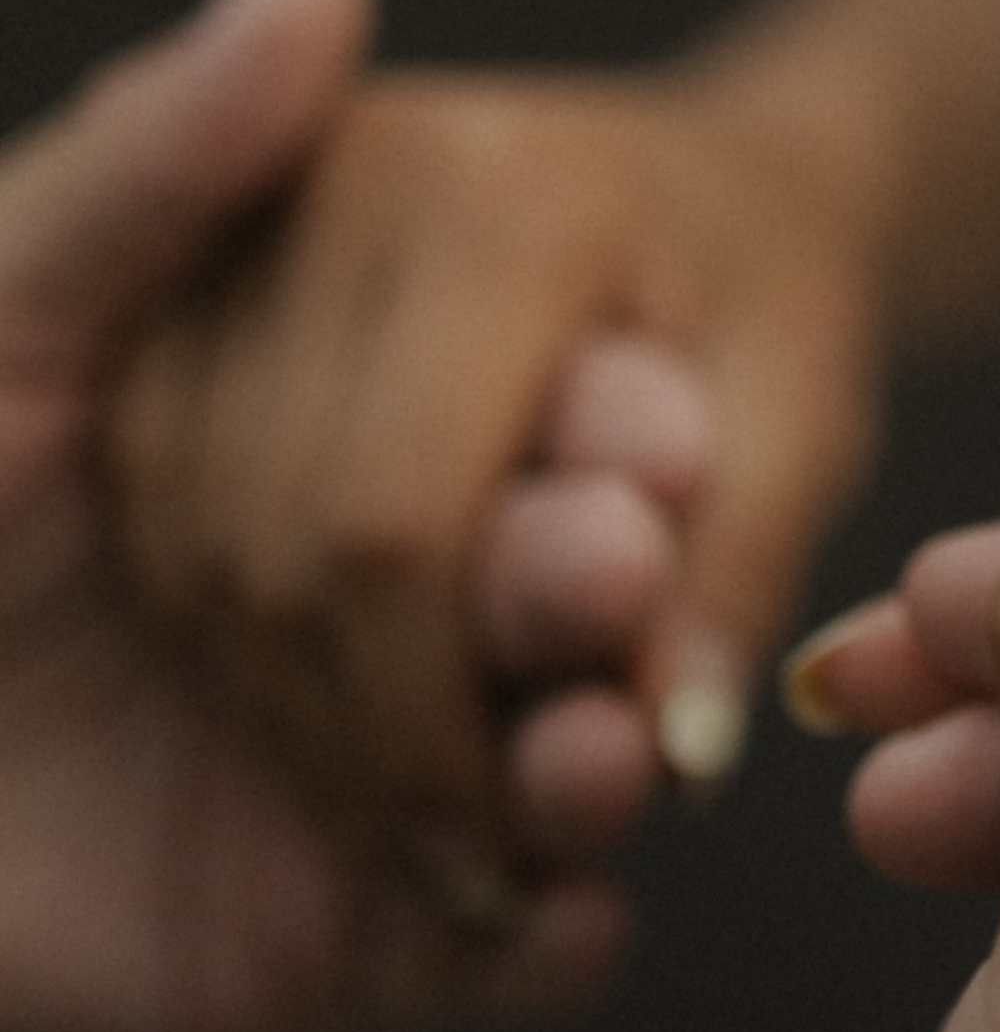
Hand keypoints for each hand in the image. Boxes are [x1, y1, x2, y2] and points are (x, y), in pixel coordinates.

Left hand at [0, 0, 631, 1031]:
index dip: (604, 429)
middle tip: (595, 562)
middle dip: (574, 586)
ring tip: (593, 762)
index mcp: (392, 404)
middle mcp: (425, 585)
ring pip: (561, 769)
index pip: (544, 412)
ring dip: (584, 763)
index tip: (654, 414)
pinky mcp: (371, 950)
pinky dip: (544, 948)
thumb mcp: (16, 301)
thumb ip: (164, 159)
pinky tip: (555, 923)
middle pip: (546, 589)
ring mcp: (408, 771)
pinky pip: (511, 962)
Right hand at [110, 37, 883, 842]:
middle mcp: (342, 182)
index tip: (517, 846)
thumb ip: (736, 580)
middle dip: (374, 735)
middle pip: (283, 549)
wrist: (708, 188)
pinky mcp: (180, 273)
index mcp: (503, 201)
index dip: (437, 724)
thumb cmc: (768, 302)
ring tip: (434, 792)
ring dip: (305, 705)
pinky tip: (356, 704)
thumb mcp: (804, 423)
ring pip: (202, 547)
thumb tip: (675, 759)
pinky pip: (163, 504)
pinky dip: (249, 633)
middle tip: (474, 849)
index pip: (396, 524)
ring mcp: (244, 221)